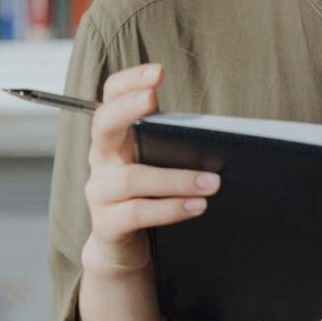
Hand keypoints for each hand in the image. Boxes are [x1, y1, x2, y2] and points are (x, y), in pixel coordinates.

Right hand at [81, 62, 222, 274]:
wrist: (122, 249)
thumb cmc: (149, 194)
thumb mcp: (158, 161)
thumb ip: (174, 142)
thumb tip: (222, 136)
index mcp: (116, 135)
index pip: (111, 97)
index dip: (129, 81)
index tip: (158, 72)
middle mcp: (101, 158)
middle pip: (104, 124)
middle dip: (127, 107)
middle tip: (152, 97)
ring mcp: (100, 191)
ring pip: (133, 177)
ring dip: (177, 178)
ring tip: (212, 181)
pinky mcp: (106, 224)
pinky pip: (138, 213)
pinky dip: (171, 208)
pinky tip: (197, 205)